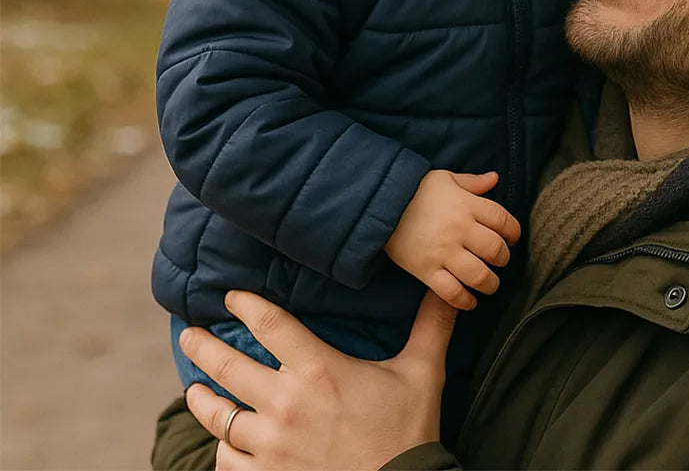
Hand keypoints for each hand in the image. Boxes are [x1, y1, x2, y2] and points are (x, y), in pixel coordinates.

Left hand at [182, 289, 455, 469]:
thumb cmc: (409, 432)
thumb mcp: (422, 372)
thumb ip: (430, 325)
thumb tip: (447, 288)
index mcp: (319, 370)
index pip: (270, 324)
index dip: (246, 304)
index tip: (230, 295)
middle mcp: (286, 404)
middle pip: (229, 367)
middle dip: (203, 347)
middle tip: (188, 334)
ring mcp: (271, 447)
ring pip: (220, 418)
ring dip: (204, 400)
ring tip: (196, 389)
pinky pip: (227, 463)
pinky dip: (223, 450)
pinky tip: (224, 442)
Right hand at [385, 169, 520, 309]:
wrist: (380, 206)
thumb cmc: (416, 190)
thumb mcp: (445, 179)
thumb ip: (472, 182)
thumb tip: (495, 178)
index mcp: (467, 204)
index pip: (503, 220)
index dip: (513, 231)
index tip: (512, 238)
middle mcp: (459, 229)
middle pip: (495, 250)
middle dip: (503, 258)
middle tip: (499, 260)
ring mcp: (443, 252)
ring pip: (479, 275)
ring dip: (490, 283)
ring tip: (490, 284)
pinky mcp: (426, 271)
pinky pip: (452, 292)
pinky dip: (465, 301)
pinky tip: (470, 301)